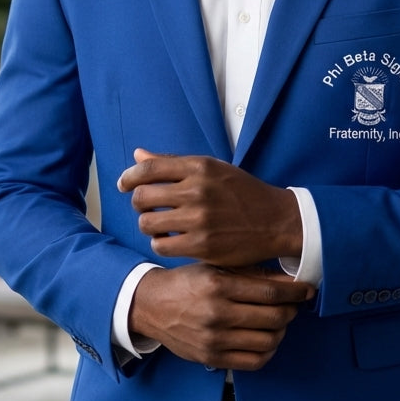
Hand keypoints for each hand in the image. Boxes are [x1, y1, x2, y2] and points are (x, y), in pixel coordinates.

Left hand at [118, 148, 302, 265]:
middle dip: (138, 202)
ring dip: (148, 224)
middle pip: (143, 196)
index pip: (149, 168)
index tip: (124, 184)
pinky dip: (160, 243)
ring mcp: (199, 219)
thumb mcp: (211, 169)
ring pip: (148, 223)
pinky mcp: (202, 245)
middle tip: (146, 207)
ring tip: (159, 224)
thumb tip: (137, 155)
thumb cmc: (241, 192)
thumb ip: (173, 163)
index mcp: (199, 167)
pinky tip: (170, 239)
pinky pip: (161, 245)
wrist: (275, 220)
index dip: (129, 177)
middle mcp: (197, 191)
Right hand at [128, 264, 312, 370]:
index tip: (306, 290)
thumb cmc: (187, 282)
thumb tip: (289, 281)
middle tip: (292, 305)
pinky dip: (268, 351)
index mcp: (219, 285)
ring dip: (281, 331)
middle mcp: (217, 312)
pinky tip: (266, 339)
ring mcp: (214, 339)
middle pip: (273, 317)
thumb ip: (252, 274)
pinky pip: (254, 361)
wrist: (152, 306)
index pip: (270, 292)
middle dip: (291, 310)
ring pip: (268, 340)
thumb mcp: (216, 267)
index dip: (295, 292)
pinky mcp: (212, 358)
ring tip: (279, 321)